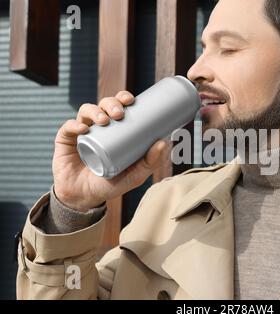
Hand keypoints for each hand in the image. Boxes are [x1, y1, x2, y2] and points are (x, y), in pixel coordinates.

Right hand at [52, 91, 168, 211]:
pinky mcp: (65, 140)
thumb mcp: (134, 176)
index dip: (123, 98)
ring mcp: (81, 131)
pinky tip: (84, 129)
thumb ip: (150, 162)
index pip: (119, 107)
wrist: (84, 198)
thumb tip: (164, 142)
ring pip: (86, 111)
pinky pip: (68, 127)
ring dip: (96, 111)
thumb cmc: (111, 184)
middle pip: (103, 105)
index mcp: (115, 129)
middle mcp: (98, 126)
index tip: (132, 100)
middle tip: (120, 113)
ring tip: (104, 121)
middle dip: (112, 103)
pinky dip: (75, 125)